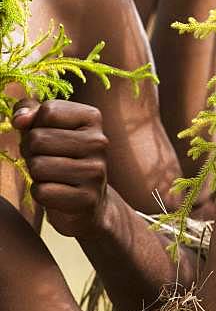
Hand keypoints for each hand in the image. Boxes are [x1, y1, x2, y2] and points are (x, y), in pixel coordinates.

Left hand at [12, 99, 109, 237]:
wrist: (88, 200)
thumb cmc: (60, 156)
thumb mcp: (45, 126)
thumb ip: (29, 110)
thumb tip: (20, 120)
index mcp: (92, 118)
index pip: (48, 111)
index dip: (35, 125)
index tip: (49, 137)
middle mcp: (99, 142)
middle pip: (37, 139)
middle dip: (32, 152)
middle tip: (48, 160)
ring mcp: (96, 171)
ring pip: (38, 166)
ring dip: (36, 174)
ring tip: (53, 176)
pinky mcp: (88, 198)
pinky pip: (42, 192)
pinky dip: (41, 194)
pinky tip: (57, 193)